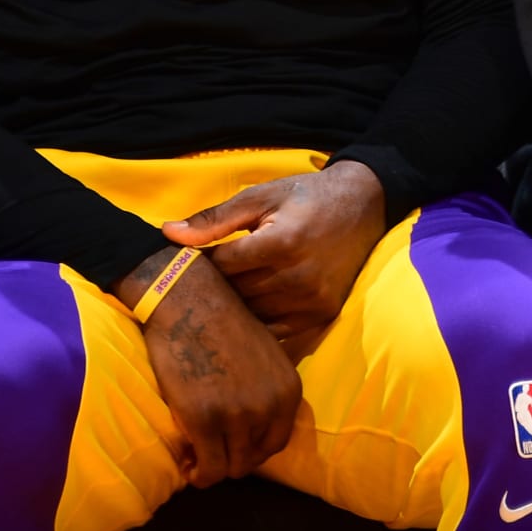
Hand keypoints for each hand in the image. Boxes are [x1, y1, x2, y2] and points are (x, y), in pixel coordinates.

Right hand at [113, 247, 300, 486]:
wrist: (188, 300)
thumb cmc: (221, 321)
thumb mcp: (265, 354)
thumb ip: (267, 388)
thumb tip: (256, 423)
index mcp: (288, 389)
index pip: (277, 442)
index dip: (253, 450)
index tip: (232, 445)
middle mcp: (270, 406)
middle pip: (254, 459)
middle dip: (232, 459)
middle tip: (210, 451)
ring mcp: (238, 415)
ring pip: (231, 469)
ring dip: (213, 468)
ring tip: (195, 456)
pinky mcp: (205, 421)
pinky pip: (209, 470)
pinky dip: (198, 474)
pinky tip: (187, 463)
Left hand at [165, 162, 387, 341]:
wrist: (364, 204)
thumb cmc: (306, 196)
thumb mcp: (261, 197)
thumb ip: (214, 219)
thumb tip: (168, 234)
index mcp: (281, 242)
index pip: (222, 266)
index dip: (201, 264)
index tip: (189, 261)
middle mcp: (298, 277)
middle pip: (235, 295)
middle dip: (215, 288)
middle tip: (198, 284)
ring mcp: (311, 300)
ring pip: (253, 317)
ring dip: (233, 311)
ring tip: (221, 299)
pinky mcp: (321, 315)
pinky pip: (277, 334)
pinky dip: (258, 327)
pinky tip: (246, 316)